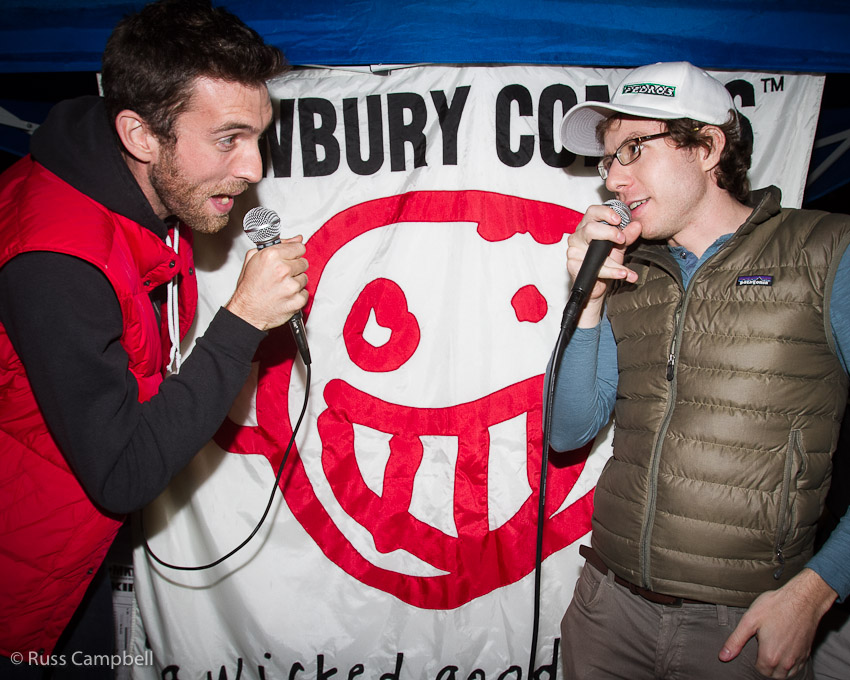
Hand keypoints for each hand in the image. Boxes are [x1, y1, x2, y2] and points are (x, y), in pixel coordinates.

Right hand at [225, 235, 308, 330]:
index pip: (299, 247)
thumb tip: (297, 239)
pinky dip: (297, 296)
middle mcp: (282, 270)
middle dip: (294, 268)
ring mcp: (291, 286)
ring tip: (281, 287)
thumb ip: (278, 245)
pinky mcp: (297, 300)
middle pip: (303, 262)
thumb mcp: (254, 259)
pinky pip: (305, 293)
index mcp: (271, 256)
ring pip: (305, 278)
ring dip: (295, 282)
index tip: (290, 258)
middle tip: (281, 275)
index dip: (294, 253)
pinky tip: (285, 296)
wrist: (246, 312)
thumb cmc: (249, 288)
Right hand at [566, 203, 640, 326]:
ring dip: (612, 261)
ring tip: (626, 268)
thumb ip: (627, 236)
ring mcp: (573, 251)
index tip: (618, 219)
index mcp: (588, 226)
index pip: (593, 212)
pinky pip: (593, 268)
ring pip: (592, 250)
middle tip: (621, 239)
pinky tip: (621, 274)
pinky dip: (610, 272)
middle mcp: (578, 236)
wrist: (597, 284)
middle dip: (608, 233)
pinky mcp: (572, 265)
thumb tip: (637, 225)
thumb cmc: (605, 262)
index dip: (605, 213)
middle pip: (589, 228)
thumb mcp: (619, 246)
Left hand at [719, 568, 836, 676]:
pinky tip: (784, 653)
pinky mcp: (806, 653)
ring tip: (771, 653)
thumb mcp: (749, 620)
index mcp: (770, 656)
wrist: (803, 599)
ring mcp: (798, 658)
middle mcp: (786, 662)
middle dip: (765, 667)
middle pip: (772, 675)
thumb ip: (736, 640)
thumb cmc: (776, 606)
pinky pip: (798, 668)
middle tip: (761, 651)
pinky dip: (790, 665)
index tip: (752, 650)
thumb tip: (723, 656)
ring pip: (786, 674)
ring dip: (778, 669)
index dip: (753, 661)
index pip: (759, 671)